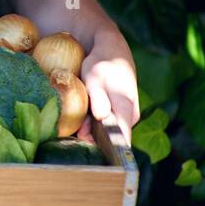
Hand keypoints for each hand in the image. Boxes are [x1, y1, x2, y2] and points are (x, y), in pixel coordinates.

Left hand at [75, 28, 139, 146]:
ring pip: (105, 130)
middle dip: (92, 139)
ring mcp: (123, 115)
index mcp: (127, 112)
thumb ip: (99, 99)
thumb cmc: (102, 65)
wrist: (110, 51)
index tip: (93, 154)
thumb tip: (101, 116)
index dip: (108, 150)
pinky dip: (90, 123)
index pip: (122, 140)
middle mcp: (128, 118)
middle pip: (110, 137)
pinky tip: (79, 120)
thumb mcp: (96, 79)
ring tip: (76, 125)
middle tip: (76, 132)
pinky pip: (103, 123)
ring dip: (90, 130)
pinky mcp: (115, 112)